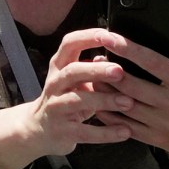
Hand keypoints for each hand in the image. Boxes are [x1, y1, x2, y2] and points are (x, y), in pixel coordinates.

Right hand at [23, 27, 135, 156]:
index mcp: (59, 66)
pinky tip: (126, 131)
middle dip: (96, 70)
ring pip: (78, 100)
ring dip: (104, 100)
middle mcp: (55, 84)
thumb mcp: (74, 81)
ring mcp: (56, 107)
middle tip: (120, 71)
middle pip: (72, 71)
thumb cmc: (66, 99)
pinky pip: (85, 132)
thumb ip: (92, 69)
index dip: (88, 37)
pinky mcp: (63, 131)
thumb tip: (114, 54)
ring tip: (128, 102)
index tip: (109, 35)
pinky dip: (106, 133)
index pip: (69, 44)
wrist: (39, 129)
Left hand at [106, 10, 168, 168]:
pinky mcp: (158, 139)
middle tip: (96, 56)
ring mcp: (165, 123)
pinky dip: (109, 113)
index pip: (152, 61)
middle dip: (109, 69)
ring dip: (105, 89)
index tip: (107, 36)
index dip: (127, 48)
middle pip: (132, 84)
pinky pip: (126, 126)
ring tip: (92, 75)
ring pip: (125, 105)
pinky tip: (99, 101)